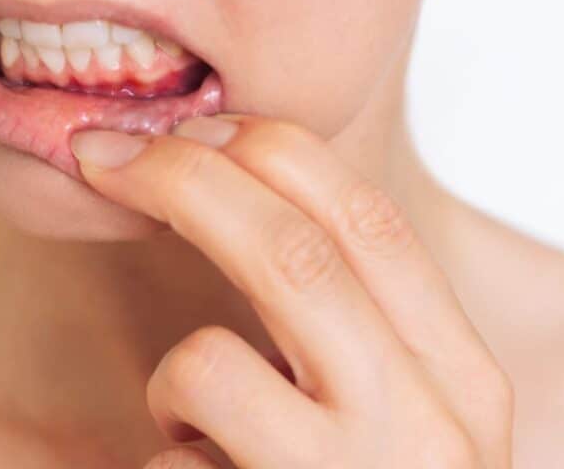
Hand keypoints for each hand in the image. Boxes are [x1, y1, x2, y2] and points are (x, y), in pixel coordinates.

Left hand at [69, 114, 513, 468]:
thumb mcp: (400, 412)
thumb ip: (359, 327)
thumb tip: (246, 189)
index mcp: (461, 380)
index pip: (366, 221)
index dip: (268, 153)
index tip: (192, 128)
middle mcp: (429, 431)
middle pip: (290, 253)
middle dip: (180, 181)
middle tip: (102, 155)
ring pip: (209, 362)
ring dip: (176, 379)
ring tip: (201, 435)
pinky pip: (177, 464)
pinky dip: (168, 464)